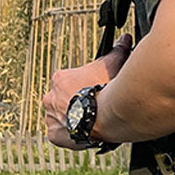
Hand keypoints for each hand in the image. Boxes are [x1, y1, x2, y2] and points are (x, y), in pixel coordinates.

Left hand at [42, 34, 131, 148]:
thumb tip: (124, 39)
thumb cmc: (106, 90)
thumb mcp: (112, 65)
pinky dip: (69, 134)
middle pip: (62, 98)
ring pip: (60, 116)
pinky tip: (83, 130)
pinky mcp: (55, 135)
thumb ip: (117, 51)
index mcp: (60, 79)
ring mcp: (51, 117)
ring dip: (72, 117)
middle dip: (76, 101)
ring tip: (91, 120)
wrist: (106, 117)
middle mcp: (50, 97)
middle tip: (94, 105)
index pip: (70, 80)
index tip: (96, 89)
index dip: (85, 84)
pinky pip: (59, 134)